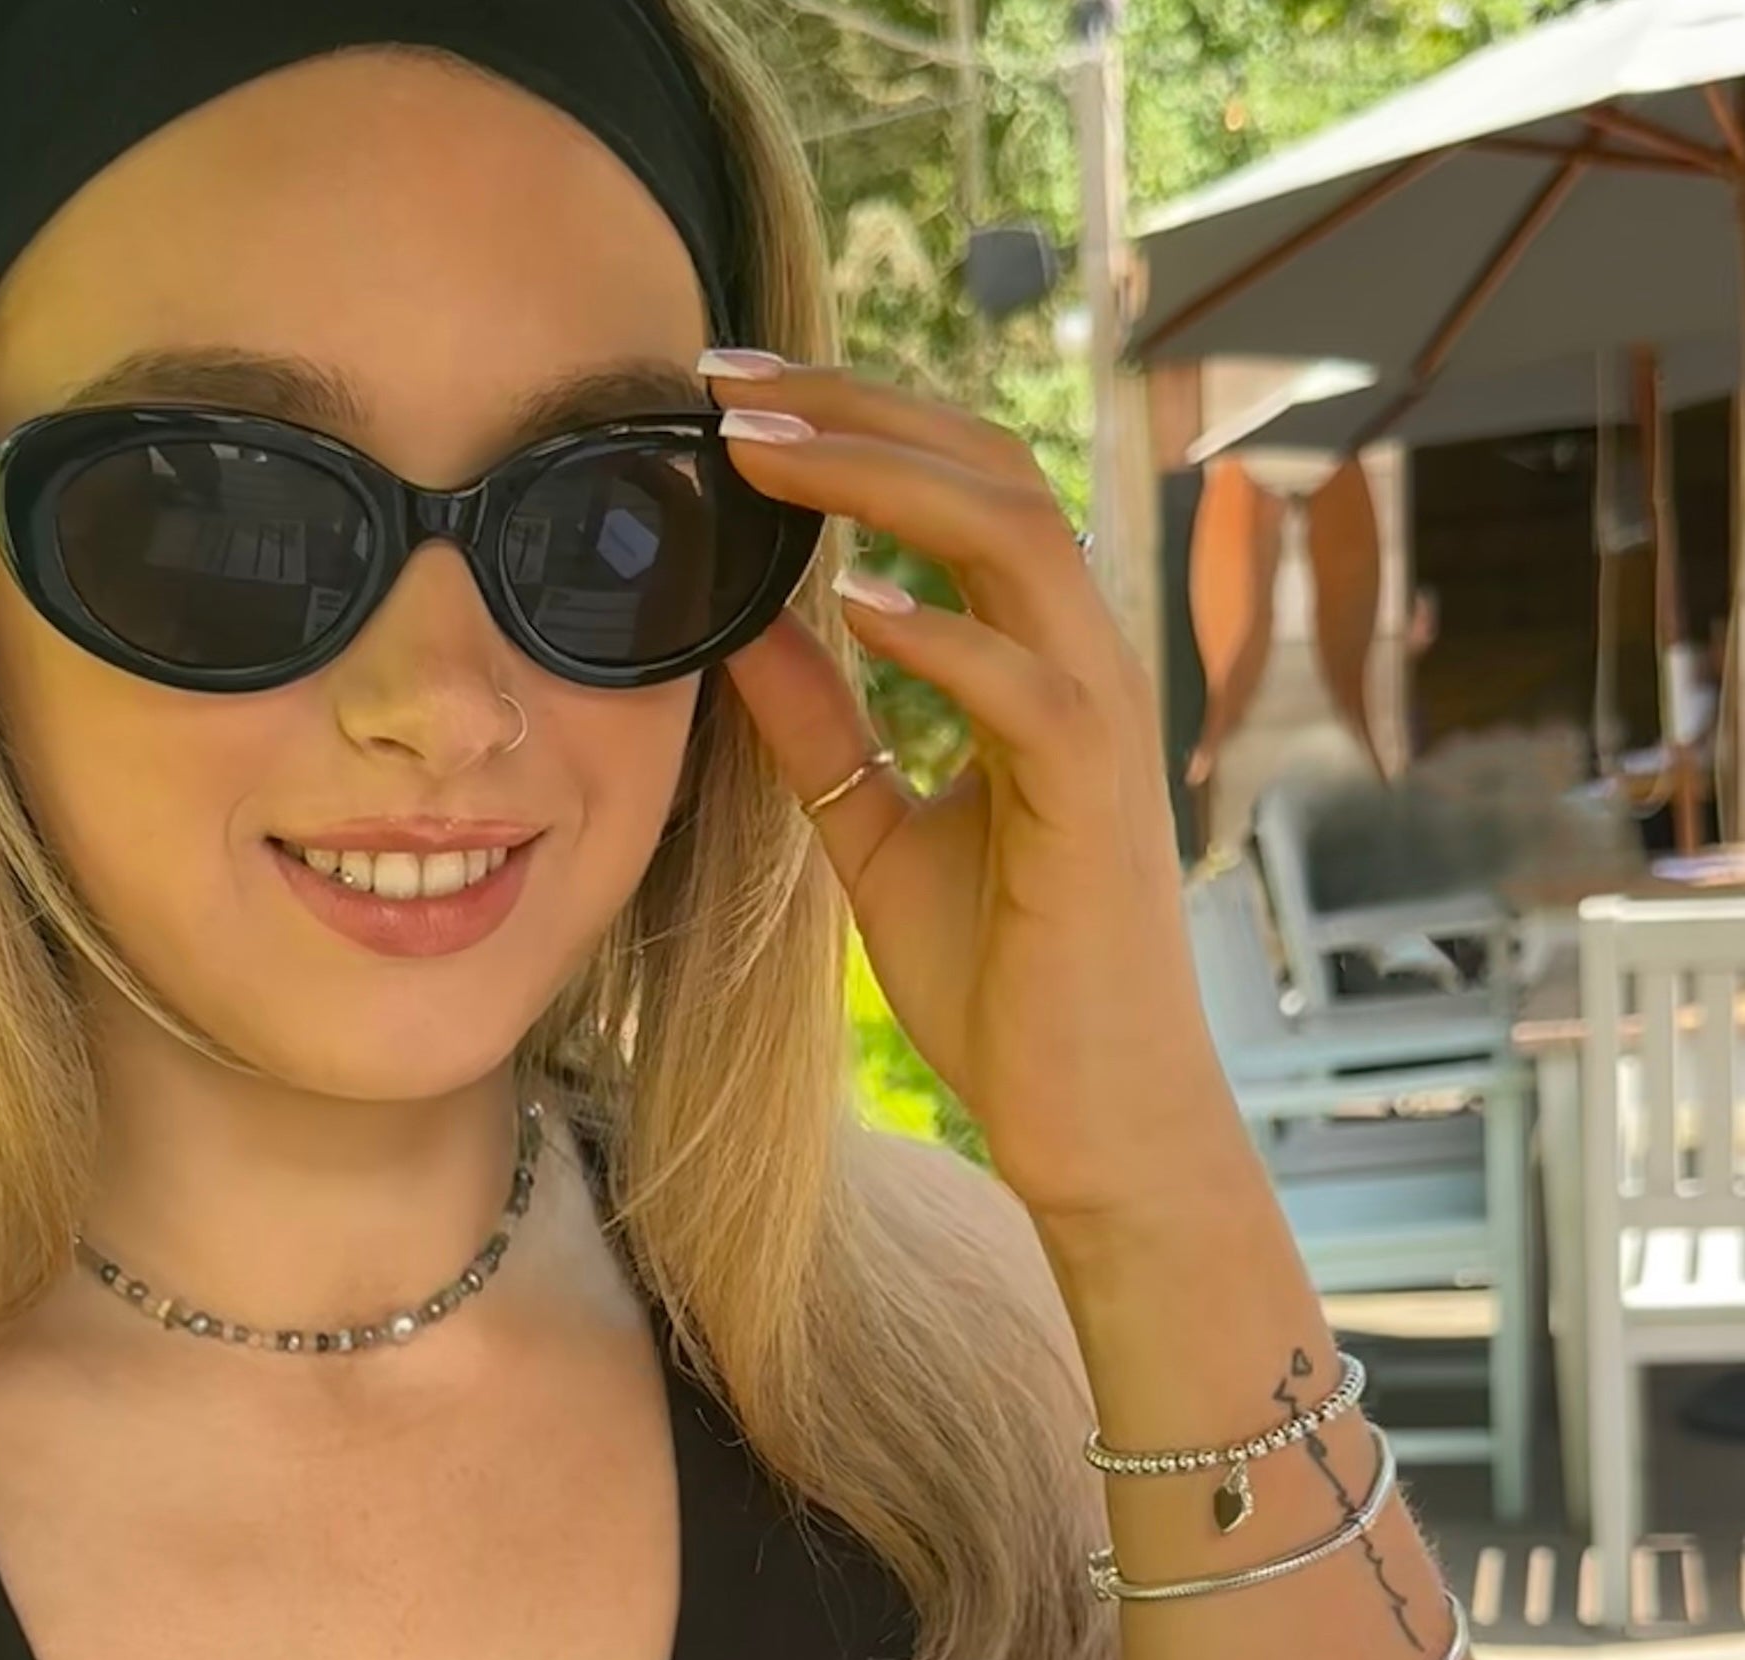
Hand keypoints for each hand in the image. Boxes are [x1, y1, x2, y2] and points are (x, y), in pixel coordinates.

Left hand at [707, 358, 1252, 1227]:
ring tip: (759, 449)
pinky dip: (942, 635)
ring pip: (1016, 542)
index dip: (850, 430)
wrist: (1086, 1115)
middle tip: (724, 379)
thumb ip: (822, 731)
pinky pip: (1027, 687)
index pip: (956, 497)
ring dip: (885, 481)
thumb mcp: (875, 834)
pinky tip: (850, 603)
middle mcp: (1079, 668)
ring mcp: (1100, 726)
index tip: (728, 401)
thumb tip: (745, 631)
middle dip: (855, 411)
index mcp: (1031, 666)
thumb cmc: (1004, 984)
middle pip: (989, 474)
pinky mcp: (1095, 802)